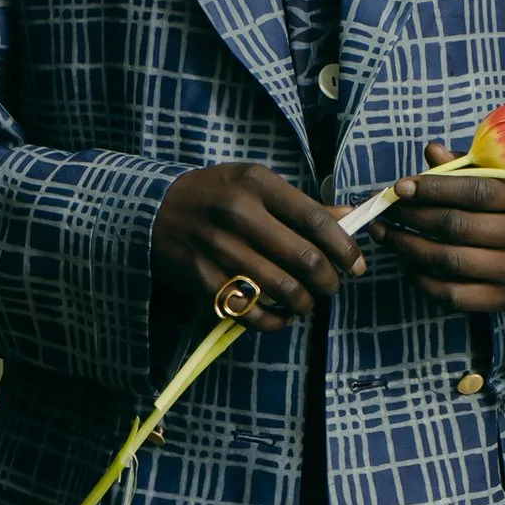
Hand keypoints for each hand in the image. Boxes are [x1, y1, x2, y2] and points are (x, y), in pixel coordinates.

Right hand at [152, 165, 369, 325]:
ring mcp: (218, 249)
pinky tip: (280, 315)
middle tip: (330, 286)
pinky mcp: (202, 279)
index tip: (356, 265)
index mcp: (256, 184)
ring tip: (305, 301)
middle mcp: (238, 214)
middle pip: (304, 259)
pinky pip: (251, 312)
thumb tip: (348, 217)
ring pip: (283, 290)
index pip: (316, 220)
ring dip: (304, 303)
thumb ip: (300, 204)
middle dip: (328, 281)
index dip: (344, 248)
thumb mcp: (253, 185)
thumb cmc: (212, 196)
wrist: (148, 210)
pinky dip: (275, 320)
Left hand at [378, 141, 504, 311]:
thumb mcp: (501, 179)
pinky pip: (453, 294)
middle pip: (457, 226)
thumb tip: (432, 152)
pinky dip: (423, 281)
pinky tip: (408, 265)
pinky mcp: (502, 299)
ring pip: (450, 260)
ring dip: (408, 247)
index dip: (434, 188)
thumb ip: (467, 165)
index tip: (400, 187)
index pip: (476, 191)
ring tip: (385, 234)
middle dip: (413, 216)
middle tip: (386, 210)